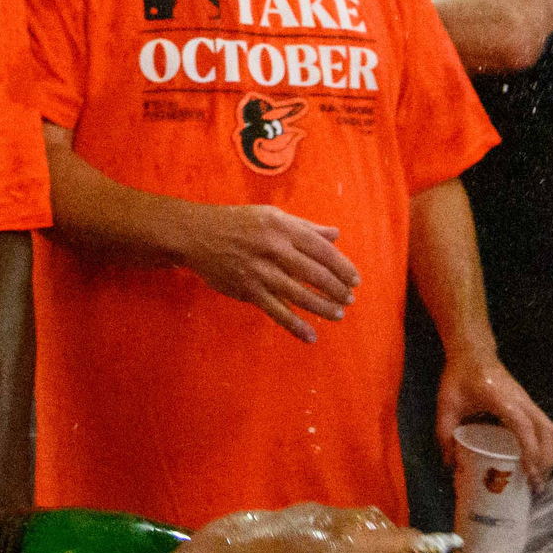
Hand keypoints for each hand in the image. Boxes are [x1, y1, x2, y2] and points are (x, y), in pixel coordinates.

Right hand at [170, 202, 360, 342]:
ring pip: (299, 294)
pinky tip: (311, 336)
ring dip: (322, 307)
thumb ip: (305, 227)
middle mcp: (273, 248)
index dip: (342, 266)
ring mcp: (260, 271)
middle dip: (336, 289)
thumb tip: (335, 234)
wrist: (197, 234)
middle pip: (314, 273)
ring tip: (337, 314)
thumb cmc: (238, 223)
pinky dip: (295, 326)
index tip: (355, 280)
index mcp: (283, 227)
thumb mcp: (272, 216)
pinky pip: (276, 311)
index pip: (322, 250)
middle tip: (349, 299)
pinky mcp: (247, 290)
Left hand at [438, 356, 552, 484]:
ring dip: (549, 454)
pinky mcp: (528, 402)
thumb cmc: (459, 376)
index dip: (530, 452)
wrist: (472, 351)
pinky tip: (535, 461)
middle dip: (546, 460)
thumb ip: (445, 434)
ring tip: (539, 478)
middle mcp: (521, 400)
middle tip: (537, 486)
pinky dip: (545, 445)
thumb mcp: (447, 405)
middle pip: (546, 431)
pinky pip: (544, 425)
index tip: (530, 476)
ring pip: (549, 428)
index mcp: (502, 400)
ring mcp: (527, 400)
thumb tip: (451, 466)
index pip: (524, 428)